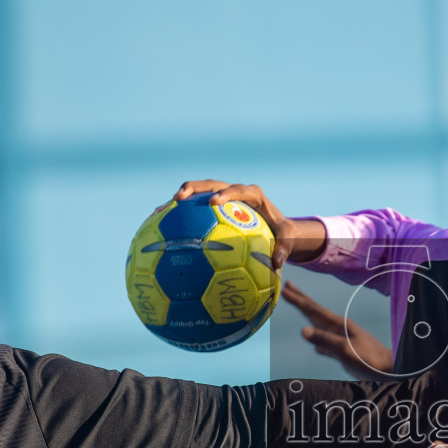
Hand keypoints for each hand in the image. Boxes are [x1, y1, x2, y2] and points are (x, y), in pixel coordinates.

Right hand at [173, 180, 320, 267]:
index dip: (226, 194)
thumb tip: (278, 263)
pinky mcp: (214, 207)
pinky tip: (160, 223)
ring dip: (181, 199)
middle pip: (212, 184)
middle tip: (179, 197)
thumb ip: (285, 248)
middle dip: (195, 188)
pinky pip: (195, 207)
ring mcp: (223, 197)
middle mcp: (235, 192)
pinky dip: (179, 213)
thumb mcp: (287, 238)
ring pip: (199, 192)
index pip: (239, 190)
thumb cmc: (282, 232)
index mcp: (253, 195)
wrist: (277, 227)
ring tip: (161, 210)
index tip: (214, 202)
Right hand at [282, 282, 394, 377]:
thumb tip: (302, 331)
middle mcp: (339, 329)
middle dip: (301, 299)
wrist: (389, 369)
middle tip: (287, 286)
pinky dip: (318, 343)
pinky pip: (326, 344)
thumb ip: (325, 340)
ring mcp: (342, 340)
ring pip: (319, 326)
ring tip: (300, 309)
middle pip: (315, 312)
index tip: (284, 289)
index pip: (313, 310)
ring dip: (308, 318)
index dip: (298, 300)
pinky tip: (316, 347)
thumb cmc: (370, 359)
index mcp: (339, 325)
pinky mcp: (344, 353)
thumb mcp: (346, 350)